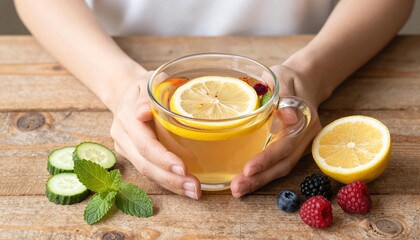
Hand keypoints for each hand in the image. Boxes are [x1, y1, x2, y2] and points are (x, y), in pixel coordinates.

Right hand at [110, 70, 200, 198]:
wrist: (126, 90)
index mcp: (126, 117)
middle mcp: (122, 136)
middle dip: (170, 179)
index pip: (145, 143)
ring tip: (193, 191)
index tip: (183, 168)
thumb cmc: (146, 84)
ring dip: (171, 185)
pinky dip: (167, 181)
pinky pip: (149, 171)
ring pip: (146, 172)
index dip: (163, 158)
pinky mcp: (131, 155)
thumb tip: (143, 112)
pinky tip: (184, 187)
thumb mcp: (149, 81)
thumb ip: (147, 95)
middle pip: (145, 164)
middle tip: (195, 188)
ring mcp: (124, 147)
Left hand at [231, 65, 321, 197]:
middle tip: (237, 188)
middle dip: (260, 178)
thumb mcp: (284, 78)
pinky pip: (279, 164)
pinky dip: (263, 175)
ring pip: (282, 168)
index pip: (286, 143)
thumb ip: (285, 95)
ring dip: (260, 181)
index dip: (268, 158)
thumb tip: (287, 117)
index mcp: (305, 118)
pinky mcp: (294, 148)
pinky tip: (246, 181)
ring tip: (238, 190)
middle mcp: (306, 136)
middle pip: (284, 163)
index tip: (248, 169)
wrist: (304, 81)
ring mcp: (302, 144)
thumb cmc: (289, 77)